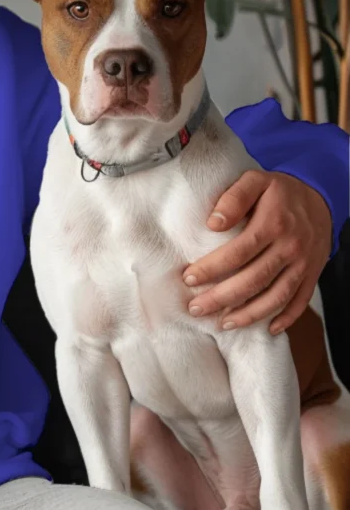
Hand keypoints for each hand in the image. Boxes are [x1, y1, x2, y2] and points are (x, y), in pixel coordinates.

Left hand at [182, 170, 330, 334]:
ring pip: (276, 296)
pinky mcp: (312, 274)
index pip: (238, 252)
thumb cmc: (278, 191)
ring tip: (222, 324)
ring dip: (249, 314)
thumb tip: (213, 223)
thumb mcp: (256, 180)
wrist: (321, 198)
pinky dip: (285, 318)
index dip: (212, 268)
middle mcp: (290, 247)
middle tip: (196, 308)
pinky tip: (266, 328)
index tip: (188, 278)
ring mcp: (303, 264)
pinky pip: (299, 301)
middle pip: (254, 279)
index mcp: (273, 224)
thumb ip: (234, 198)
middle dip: (222, 298)